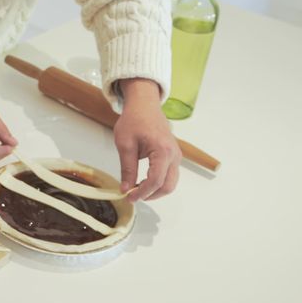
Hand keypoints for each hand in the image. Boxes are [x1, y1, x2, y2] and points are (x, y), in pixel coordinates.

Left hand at [113, 78, 181, 201]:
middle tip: (133, 196)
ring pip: (171, 182)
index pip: (155, 181)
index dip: (142, 193)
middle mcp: (174, 155)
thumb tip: (126, 188)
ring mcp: (176, 155)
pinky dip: (159, 182)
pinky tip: (143, 181)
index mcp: (162, 151)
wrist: (144, 105)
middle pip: (168, 186)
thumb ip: (127, 169)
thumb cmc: (134, 120)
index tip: (129, 197)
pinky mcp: (174, 155)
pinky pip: (170, 175)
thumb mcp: (125, 145)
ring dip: (155, 190)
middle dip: (151, 195)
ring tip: (136, 189)